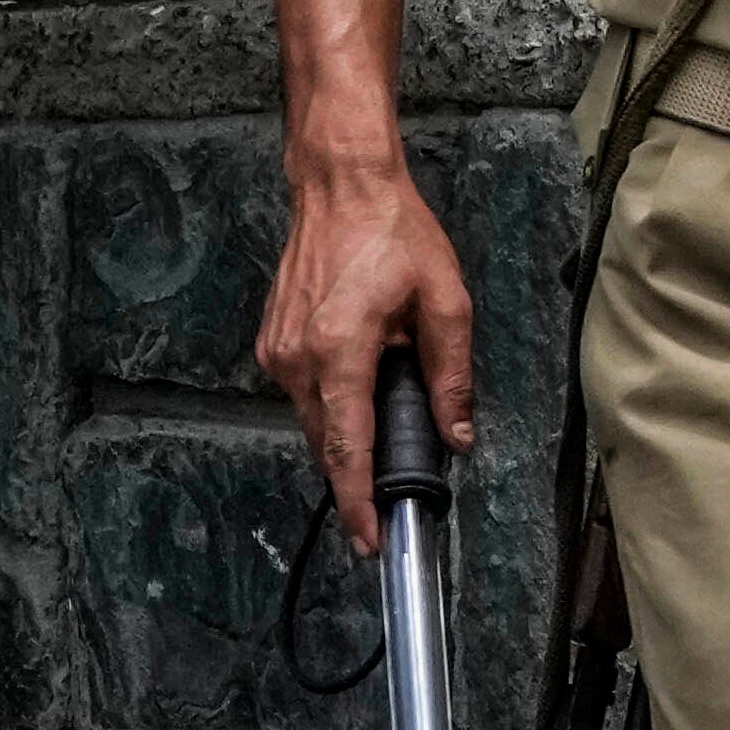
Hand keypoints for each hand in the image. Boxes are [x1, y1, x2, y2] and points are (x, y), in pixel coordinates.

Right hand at [263, 143, 479, 553]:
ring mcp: (278, 351)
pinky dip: (335, 405)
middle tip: (393, 505)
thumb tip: (457, 433)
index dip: (358, 500)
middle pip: (329, 442)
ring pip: (316, 421)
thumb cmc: (394, 235)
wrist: (341, 188)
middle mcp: (297, 358)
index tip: (371, 540)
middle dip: (359, 477)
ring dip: (349, 436)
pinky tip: (365, 391)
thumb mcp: (446, 303)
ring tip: (388, 435)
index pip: (347, 447)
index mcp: (339, 350)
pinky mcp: (273, 343)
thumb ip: (452, 374)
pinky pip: (306, 394)